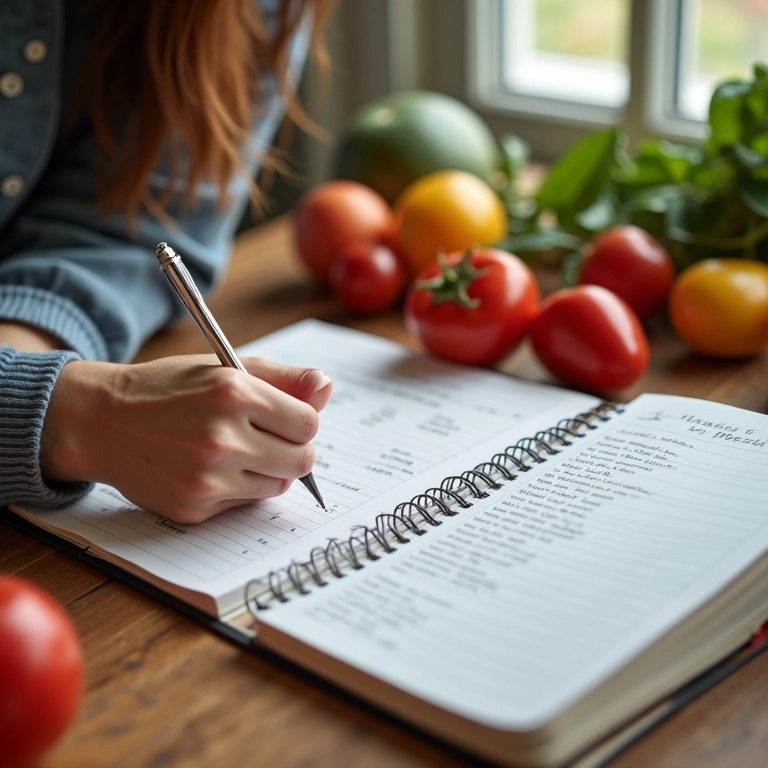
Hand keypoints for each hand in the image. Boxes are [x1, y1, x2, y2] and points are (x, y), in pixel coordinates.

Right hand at [41, 355, 332, 522]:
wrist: (102, 421)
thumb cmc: (170, 389)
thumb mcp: (225, 368)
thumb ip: (284, 378)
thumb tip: (327, 387)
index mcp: (235, 393)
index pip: (309, 423)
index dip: (301, 420)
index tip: (285, 417)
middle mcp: (222, 438)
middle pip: (303, 460)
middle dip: (293, 448)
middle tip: (266, 437)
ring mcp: (208, 479)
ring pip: (278, 485)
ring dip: (269, 470)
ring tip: (238, 451)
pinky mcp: (195, 508)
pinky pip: (245, 504)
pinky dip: (239, 488)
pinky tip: (211, 469)